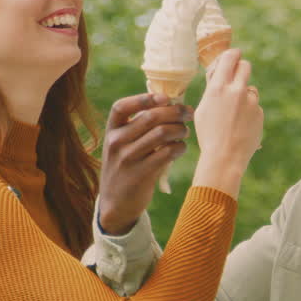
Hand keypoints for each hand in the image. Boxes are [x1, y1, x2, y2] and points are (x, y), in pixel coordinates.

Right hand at [98, 93, 191, 233]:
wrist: (116, 203)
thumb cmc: (126, 167)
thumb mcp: (122, 145)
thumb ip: (138, 128)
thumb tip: (171, 105)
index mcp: (111, 131)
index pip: (121, 106)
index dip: (144, 98)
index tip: (164, 97)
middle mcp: (116, 142)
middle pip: (150, 117)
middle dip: (175, 112)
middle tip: (188, 113)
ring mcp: (127, 158)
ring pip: (162, 133)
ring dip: (180, 130)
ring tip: (185, 132)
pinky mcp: (141, 174)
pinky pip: (167, 153)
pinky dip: (179, 147)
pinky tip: (181, 148)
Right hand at [191, 48, 262, 195]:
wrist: (225, 157)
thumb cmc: (208, 134)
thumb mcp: (203, 108)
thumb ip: (213, 90)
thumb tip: (218, 75)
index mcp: (218, 87)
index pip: (229, 57)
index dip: (232, 54)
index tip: (233, 56)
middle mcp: (236, 91)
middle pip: (245, 65)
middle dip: (241, 68)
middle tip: (237, 76)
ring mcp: (251, 102)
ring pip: (250, 88)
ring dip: (244, 94)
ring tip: (234, 113)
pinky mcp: (259, 113)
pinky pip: (254, 106)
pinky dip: (249, 112)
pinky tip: (241, 126)